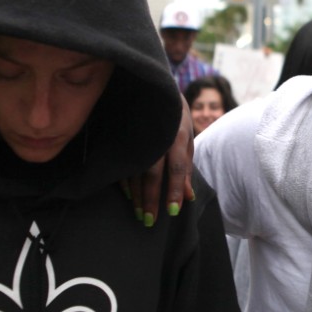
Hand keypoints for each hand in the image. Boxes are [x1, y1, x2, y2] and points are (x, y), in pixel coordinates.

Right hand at [121, 93, 194, 226]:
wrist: (155, 90)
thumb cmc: (175, 119)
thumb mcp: (186, 140)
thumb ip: (186, 168)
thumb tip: (188, 197)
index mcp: (176, 136)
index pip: (176, 167)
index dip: (175, 189)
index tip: (173, 211)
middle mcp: (157, 137)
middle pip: (152, 173)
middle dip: (151, 198)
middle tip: (150, 221)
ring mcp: (138, 137)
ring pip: (135, 170)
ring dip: (137, 195)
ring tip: (138, 214)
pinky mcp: (124, 137)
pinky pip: (122, 163)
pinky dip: (125, 182)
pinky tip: (127, 196)